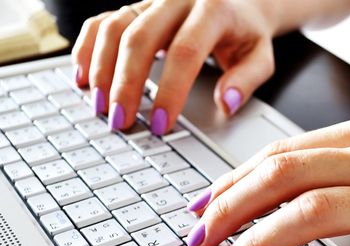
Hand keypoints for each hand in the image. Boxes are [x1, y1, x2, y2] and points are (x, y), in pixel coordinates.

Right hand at [72, 0, 278, 133]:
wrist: (237, 1)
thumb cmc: (245, 33)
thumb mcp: (260, 56)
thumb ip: (246, 80)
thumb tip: (226, 104)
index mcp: (213, 11)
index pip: (185, 51)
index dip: (170, 90)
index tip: (161, 123)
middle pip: (140, 38)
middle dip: (126, 84)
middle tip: (120, 122)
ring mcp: (151, 1)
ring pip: (115, 28)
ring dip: (101, 69)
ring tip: (100, 106)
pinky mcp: (134, 7)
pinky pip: (102, 22)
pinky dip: (87, 49)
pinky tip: (83, 78)